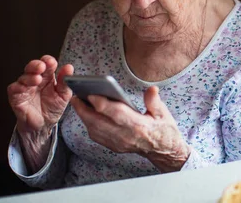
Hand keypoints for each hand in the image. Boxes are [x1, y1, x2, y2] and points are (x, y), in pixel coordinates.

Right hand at [7, 55, 73, 171]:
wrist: (43, 128)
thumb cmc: (53, 108)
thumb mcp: (64, 96)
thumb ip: (66, 83)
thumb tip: (70, 69)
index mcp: (49, 76)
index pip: (49, 65)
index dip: (51, 62)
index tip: (56, 63)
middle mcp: (36, 79)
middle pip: (35, 66)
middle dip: (38, 64)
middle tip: (44, 65)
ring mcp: (25, 87)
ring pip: (25, 76)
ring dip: (30, 74)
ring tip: (37, 76)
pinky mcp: (16, 97)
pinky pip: (15, 89)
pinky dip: (20, 86)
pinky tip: (26, 86)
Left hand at [71, 85, 189, 172]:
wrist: (164, 151)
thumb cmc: (163, 130)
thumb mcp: (163, 113)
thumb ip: (154, 101)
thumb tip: (151, 89)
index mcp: (139, 126)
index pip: (116, 114)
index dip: (102, 104)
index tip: (91, 93)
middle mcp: (126, 136)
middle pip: (99, 122)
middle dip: (84, 110)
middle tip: (76, 96)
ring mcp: (118, 143)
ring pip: (95, 130)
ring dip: (84, 116)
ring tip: (78, 102)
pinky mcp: (114, 146)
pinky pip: (96, 135)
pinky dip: (88, 124)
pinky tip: (86, 113)